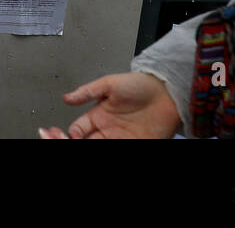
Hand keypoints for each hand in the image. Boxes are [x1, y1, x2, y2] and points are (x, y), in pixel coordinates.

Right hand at [38, 72, 181, 138]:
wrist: (167, 92)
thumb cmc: (141, 85)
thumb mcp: (109, 84)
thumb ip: (87, 91)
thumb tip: (67, 98)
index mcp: (98, 116)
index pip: (78, 130)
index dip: (70, 134)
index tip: (67, 134)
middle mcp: (108, 130)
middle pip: (86, 142)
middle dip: (74, 141)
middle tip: (69, 139)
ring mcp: (121, 139)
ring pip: (100, 147)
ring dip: (91, 145)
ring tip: (86, 142)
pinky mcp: (137, 145)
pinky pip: (122, 150)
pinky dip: (113, 150)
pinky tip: (108, 143)